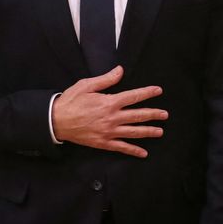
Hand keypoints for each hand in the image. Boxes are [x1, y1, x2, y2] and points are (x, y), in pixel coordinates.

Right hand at [52, 65, 167, 157]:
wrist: (57, 121)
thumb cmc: (71, 101)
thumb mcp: (87, 85)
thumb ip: (106, 79)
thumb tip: (120, 71)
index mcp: (109, 102)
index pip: (133, 96)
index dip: (147, 93)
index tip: (158, 90)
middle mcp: (112, 118)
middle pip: (138, 115)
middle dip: (153, 114)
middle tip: (165, 114)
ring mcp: (109, 132)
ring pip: (134, 132)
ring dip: (148, 132)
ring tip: (160, 132)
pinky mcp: (104, 142)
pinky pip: (122, 147)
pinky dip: (133, 150)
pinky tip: (143, 152)